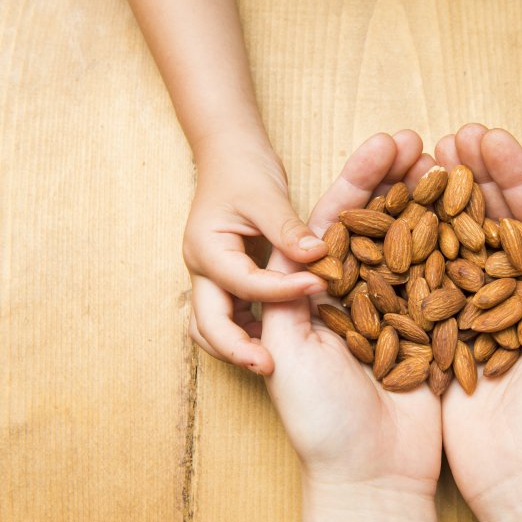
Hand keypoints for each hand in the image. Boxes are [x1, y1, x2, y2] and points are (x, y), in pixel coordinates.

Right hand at [183, 132, 328, 374]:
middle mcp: (202, 269)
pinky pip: (229, 316)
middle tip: (269, 367)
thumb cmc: (244, 169)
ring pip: (210, 328)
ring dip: (236, 346)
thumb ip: (289, 229)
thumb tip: (318, 255)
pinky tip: (278, 338)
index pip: (244, 283)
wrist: (228, 154)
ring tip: (271, 362)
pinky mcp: (224, 281)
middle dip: (236, 348)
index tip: (316, 289)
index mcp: (207, 249)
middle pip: (207, 323)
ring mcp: (209, 278)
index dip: (281, 291)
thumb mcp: (267, 196)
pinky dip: (246, 332)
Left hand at [261, 131, 441, 521]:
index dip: (358, 182)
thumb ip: (284, 298)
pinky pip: (446, 283)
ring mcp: (398, 311)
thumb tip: (304, 243)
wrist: (372, 478)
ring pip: (416, 245)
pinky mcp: (432, 331)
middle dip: (397, 182)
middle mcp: (358, 296)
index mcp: (318, 295)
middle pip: (380, 226)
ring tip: (450, 163)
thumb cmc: (321, 424)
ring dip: (430, 205)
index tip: (384, 144)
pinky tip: (475, 215)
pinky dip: (458, 248)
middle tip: (420, 139)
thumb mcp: (289, 355)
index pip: (336, 224)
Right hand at [436, 125, 521, 521]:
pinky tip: (393, 218)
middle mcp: (510, 292)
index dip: (513, 177)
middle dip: (471, 178)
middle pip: (489, 222)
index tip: (489, 139)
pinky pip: (423, 283)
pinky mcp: (439, 332)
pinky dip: (410, 249)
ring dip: (438, 203)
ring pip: (453, 244)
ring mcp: (471, 309)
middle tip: (449, 138)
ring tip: (419, 163)